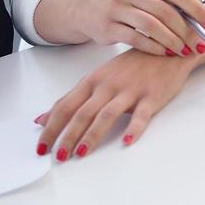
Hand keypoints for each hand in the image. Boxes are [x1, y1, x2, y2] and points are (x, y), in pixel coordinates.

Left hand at [35, 46, 200, 160]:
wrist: (163, 47)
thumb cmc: (128, 67)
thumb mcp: (96, 79)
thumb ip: (72, 99)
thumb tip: (43, 119)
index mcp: (90, 82)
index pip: (64, 106)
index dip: (51, 126)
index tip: (41, 146)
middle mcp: (106, 86)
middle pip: (81, 113)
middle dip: (67, 136)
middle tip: (57, 157)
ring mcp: (129, 91)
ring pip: (106, 115)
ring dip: (92, 135)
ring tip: (81, 153)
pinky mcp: (152, 96)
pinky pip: (142, 115)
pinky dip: (134, 128)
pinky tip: (126, 141)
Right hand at [74, 0, 204, 56]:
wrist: (85, 8)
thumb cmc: (123, 2)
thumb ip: (167, 2)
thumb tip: (202, 22)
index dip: (197, 10)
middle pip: (166, 12)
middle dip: (187, 31)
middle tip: (198, 45)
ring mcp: (115, 7)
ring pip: (152, 26)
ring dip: (172, 42)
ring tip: (182, 51)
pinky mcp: (107, 26)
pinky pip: (137, 39)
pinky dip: (155, 48)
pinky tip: (164, 53)